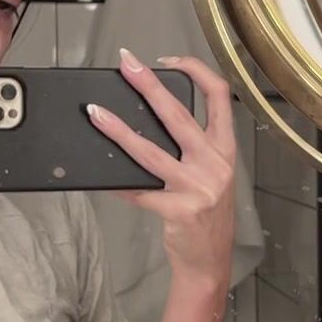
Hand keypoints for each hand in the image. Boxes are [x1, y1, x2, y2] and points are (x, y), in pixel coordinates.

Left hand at [92, 51, 236, 285]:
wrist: (210, 261)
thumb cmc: (206, 215)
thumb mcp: (210, 176)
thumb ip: (191, 150)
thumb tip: (147, 122)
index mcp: (225, 149)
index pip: (219, 95)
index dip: (196, 71)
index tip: (168, 60)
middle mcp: (215, 163)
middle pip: (178, 114)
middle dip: (148, 85)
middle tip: (126, 65)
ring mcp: (198, 187)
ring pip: (151, 150)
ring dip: (119, 129)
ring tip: (96, 113)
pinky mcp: (178, 210)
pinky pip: (138, 190)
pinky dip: (116, 182)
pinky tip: (99, 177)